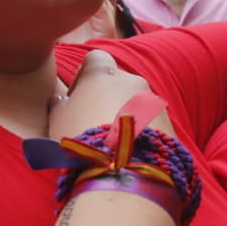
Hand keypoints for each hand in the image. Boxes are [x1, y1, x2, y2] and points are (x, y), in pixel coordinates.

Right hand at [49, 50, 165, 139]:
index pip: (95, 58)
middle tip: (94, 122)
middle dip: (106, 96)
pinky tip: (130, 149)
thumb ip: (59, 104)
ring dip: (124, 113)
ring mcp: (152, 100)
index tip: (76, 97)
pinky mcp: (168, 121)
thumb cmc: (82, 138)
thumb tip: (60, 99)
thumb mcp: (58, 120)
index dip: (83, 75)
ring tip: (112, 140)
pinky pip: (150, 119)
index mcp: (103, 73)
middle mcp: (131, 80)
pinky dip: (140, 128)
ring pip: (135, 100)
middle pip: (117, 81)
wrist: (122, 167)